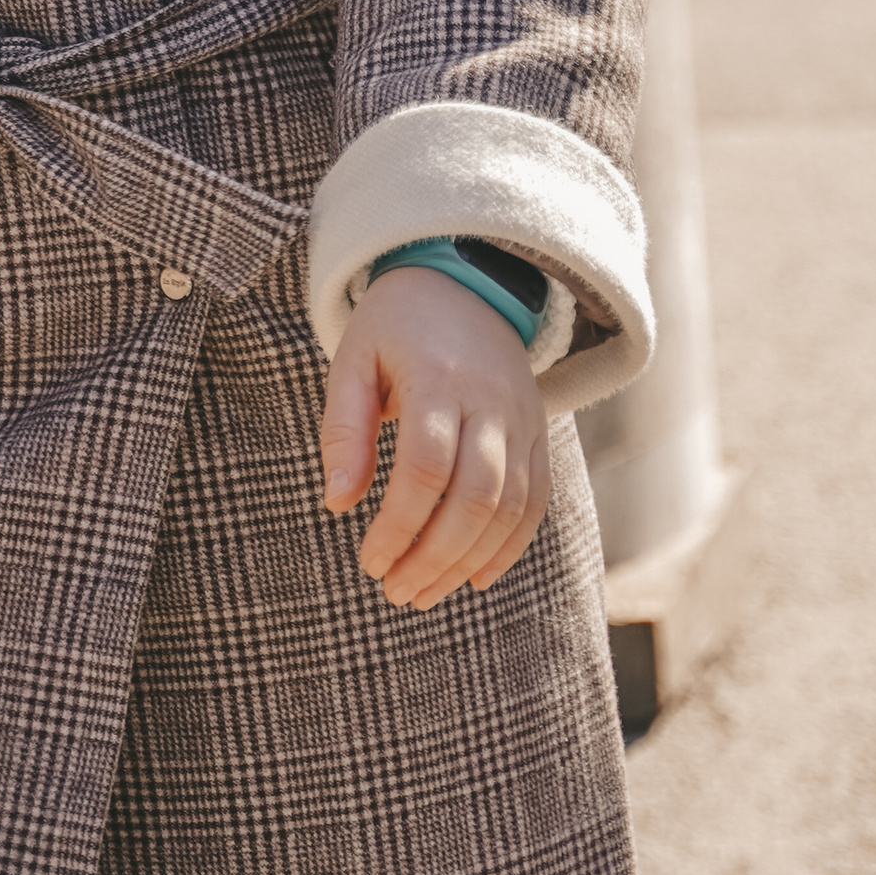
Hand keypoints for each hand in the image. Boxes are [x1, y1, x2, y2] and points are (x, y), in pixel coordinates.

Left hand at [320, 268, 551, 613]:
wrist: (464, 282)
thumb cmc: (394, 327)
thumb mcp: (353, 360)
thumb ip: (343, 429)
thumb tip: (336, 505)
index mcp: (438, 378)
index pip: (425, 468)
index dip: (399, 525)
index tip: (369, 562)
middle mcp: (490, 400)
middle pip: (474, 496)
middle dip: (433, 556)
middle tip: (394, 591)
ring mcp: (523, 417)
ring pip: (510, 507)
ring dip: (467, 561)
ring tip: (423, 593)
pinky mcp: (539, 432)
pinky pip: (536, 499)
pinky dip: (510, 546)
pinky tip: (473, 577)